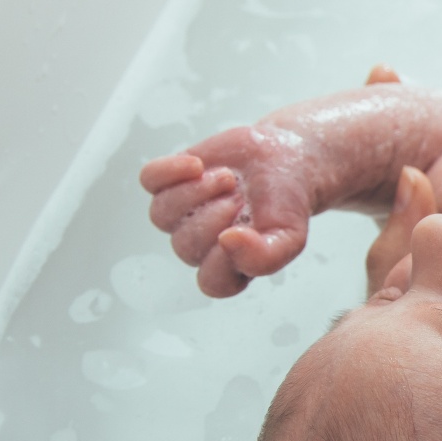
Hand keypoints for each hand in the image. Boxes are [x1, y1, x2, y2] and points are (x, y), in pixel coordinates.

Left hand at [140, 125, 314, 297]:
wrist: (285, 159)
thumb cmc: (285, 201)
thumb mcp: (290, 235)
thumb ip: (266, 256)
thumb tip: (227, 242)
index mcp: (228, 267)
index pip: (211, 281)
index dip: (223, 259)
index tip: (243, 229)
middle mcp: (200, 244)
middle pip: (185, 244)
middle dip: (216, 215)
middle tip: (242, 198)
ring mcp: (182, 213)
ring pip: (161, 214)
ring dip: (195, 192)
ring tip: (226, 177)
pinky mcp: (173, 180)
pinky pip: (150, 179)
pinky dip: (170, 171)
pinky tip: (197, 165)